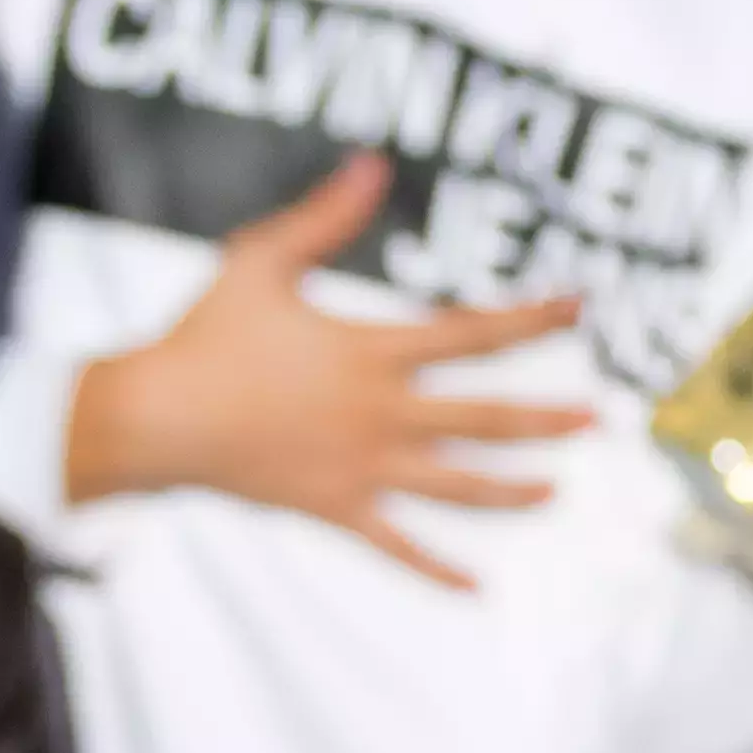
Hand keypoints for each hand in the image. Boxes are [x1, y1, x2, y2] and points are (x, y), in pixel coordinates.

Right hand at [66, 153, 593, 587]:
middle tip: (598, 420)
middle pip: (485, 419)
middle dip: (546, 420)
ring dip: (512, 491)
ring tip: (555, 492)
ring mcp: (363, 468)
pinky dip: (437, 568)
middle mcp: (382, 415)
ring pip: (457, 486)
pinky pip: (398, 545)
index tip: (579, 309)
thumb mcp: (262, 261)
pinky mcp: (336, 508)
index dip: (532, 319)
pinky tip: (477, 588)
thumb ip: (325, 217)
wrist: (154, 417)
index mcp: (373, 354)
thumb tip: (373, 165)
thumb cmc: (203, 335)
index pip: (474, 335)